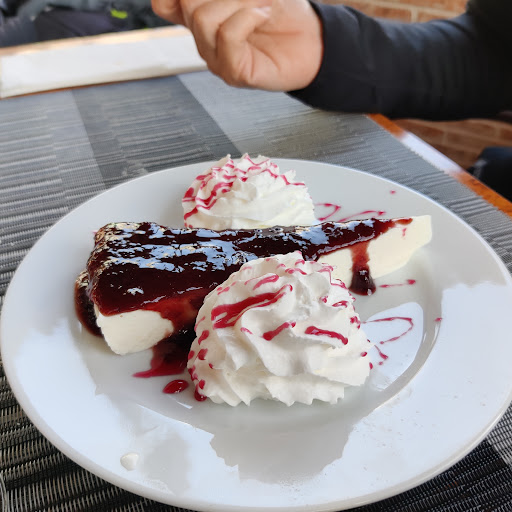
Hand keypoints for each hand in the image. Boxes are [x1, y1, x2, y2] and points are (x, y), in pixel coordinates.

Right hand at [151, 0, 322, 90]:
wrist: (314, 40)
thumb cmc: (285, 12)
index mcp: (203, 18)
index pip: (165, 4)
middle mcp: (204, 41)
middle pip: (188, 4)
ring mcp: (217, 59)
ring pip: (204, 19)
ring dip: (239, 0)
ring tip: (264, 0)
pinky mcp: (234, 73)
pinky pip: (227, 36)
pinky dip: (248, 16)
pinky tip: (265, 13)